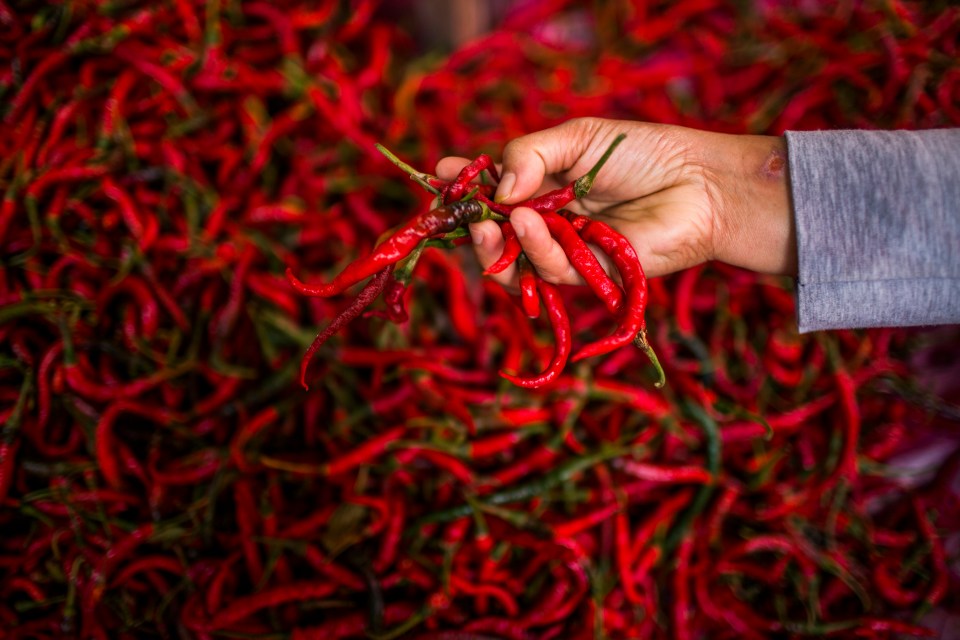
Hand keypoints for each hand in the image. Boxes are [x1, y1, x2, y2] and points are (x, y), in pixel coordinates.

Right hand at [436, 117, 795, 290]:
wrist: (698, 183)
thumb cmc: (643, 154)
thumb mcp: (577, 137)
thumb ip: (529, 153)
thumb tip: (497, 186)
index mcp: (542, 186)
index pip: (493, 192)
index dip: (464, 187)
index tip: (439, 174)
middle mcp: (548, 223)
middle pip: (495, 237)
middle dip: (471, 227)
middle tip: (464, 213)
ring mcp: (566, 252)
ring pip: (513, 265)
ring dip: (495, 246)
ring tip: (491, 222)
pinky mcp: (587, 277)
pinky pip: (548, 270)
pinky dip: (533, 248)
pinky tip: (530, 223)